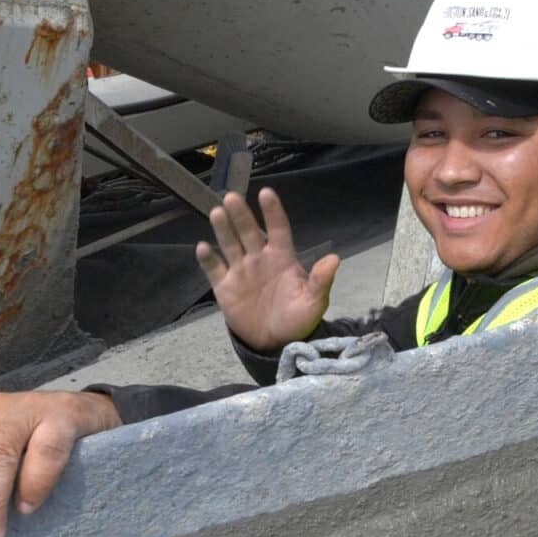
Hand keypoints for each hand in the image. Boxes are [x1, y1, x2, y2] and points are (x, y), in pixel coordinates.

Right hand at [196, 188, 340, 350]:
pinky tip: (203, 248)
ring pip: (230, 243)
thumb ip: (320, 281)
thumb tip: (334, 259)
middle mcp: (259, 258)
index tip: (266, 193)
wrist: (275, 343)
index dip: (272, 212)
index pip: (277, 229)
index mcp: (282, 257)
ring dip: (223, 228)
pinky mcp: (224, 286)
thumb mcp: (314, 302)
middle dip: (241, 214)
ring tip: (217, 212)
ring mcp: (240, 270)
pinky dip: (207, 258)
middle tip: (232, 197)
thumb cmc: (298, 319)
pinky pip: (214, 268)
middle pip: (249, 231)